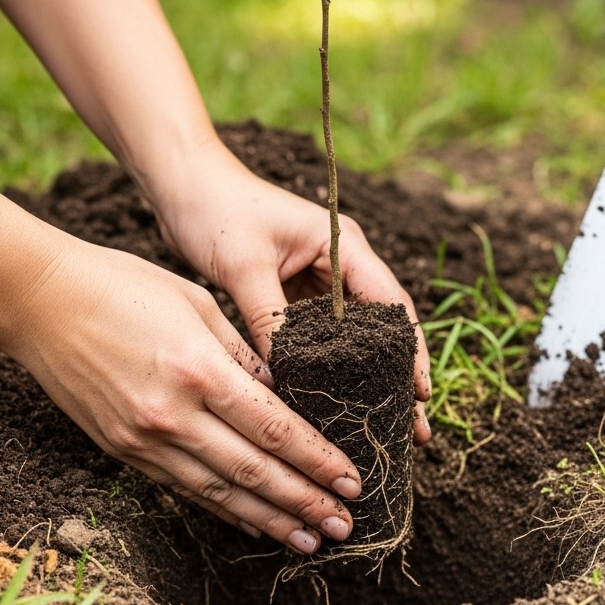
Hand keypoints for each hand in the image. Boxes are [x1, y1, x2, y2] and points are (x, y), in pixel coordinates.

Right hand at [9, 233, 361, 553]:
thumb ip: (245, 355)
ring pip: (221, 492)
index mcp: (199, 370)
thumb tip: (287, 396)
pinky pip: (185, 488)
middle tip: (345, 525)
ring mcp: (144, 439)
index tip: (352, 480)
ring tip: (310, 540)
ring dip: (270, 520)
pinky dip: (224, 510)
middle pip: (254, 470)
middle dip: (305, 501)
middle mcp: (173, 414)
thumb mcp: (198, 305)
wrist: (39, 301)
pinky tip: (254, 524)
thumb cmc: (124, 288)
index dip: (317, 460)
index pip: (274, 428)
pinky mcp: (124, 450)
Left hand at [149, 136, 432, 442]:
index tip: (421, 393)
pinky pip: (323, 333)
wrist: (183, 183)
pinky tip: (336, 395)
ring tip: (384, 419)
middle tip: (413, 422)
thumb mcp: (245, 268)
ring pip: (354, 333)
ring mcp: (321, 275)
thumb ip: (268, 320)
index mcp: (343, 244)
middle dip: (398, 372)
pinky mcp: (298, 289)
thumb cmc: (216, 210)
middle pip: (382, 323)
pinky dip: (331, 363)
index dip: (410, 350)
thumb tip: (284, 380)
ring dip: (367, 372)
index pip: (392, 303)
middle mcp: (341, 260)